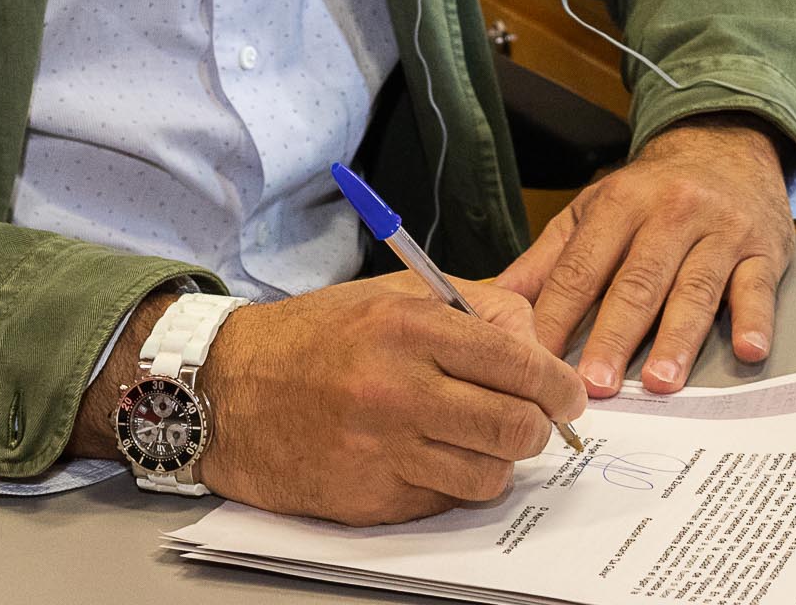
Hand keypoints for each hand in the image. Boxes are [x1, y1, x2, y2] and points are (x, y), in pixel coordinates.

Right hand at [79, 274, 586, 524]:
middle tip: (536, 424)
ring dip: (498, 463)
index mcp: (411, 327)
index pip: (519, 361)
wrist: (226, 390)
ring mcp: (382, 449)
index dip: (559, 384)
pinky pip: (442, 500)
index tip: (569, 396)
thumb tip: (538, 342)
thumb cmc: (315, 338)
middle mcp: (399, 388)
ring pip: (488, 474)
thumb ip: (473, 308)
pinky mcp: (367, 497)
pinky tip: (430, 459)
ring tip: (481, 443)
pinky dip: (450, 484)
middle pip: (515, 426)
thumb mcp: (392, 296)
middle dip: (540, 429)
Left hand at [494, 114, 795, 397]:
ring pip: (696, 288)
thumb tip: (491, 301)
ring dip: (678, 337)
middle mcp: (671, 212)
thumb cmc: (651, 191)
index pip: (583, 267)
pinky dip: (755, 319)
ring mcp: (721, 230)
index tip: (538, 361)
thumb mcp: (594, 209)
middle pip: (639, 281)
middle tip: (594, 384)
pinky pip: (758, 286)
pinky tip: (748, 350)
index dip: (559, 316)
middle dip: (614, 334)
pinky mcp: (764, 249)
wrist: (726, 146)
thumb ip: (549, 259)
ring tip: (660, 382)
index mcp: (620, 203)